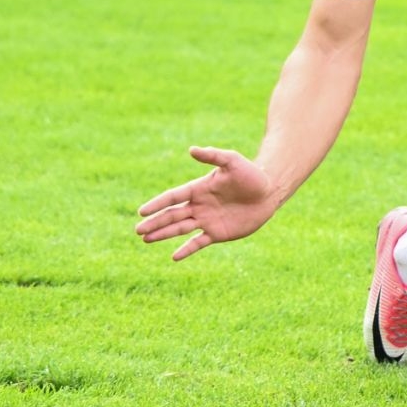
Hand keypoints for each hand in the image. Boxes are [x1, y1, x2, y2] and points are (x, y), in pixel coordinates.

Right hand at [136, 146, 277, 260]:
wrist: (268, 191)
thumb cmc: (251, 175)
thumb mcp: (233, 161)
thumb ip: (213, 156)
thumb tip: (191, 149)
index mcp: (198, 188)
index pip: (173, 197)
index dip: (157, 204)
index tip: (141, 211)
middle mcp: (199, 205)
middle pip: (172, 215)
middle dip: (155, 222)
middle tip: (138, 230)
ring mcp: (207, 220)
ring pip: (180, 229)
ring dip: (163, 234)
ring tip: (145, 240)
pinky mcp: (217, 232)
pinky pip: (198, 243)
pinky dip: (186, 249)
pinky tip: (174, 257)